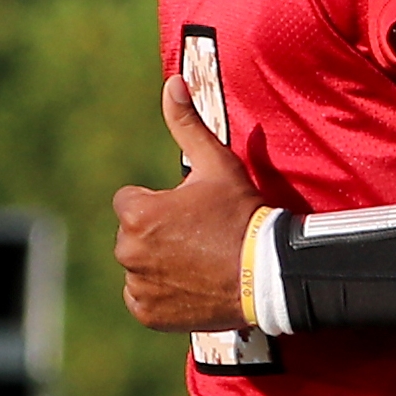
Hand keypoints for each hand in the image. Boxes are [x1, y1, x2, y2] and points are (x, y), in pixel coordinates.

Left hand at [112, 76, 263, 331]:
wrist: (266, 273)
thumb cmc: (240, 214)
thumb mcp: (216, 164)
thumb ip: (187, 124)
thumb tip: (172, 82)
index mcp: (137, 213)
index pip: (131, 202)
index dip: (161, 205)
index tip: (190, 213)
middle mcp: (129, 250)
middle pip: (133, 235)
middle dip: (157, 234)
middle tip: (198, 239)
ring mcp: (138, 286)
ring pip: (138, 267)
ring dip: (158, 264)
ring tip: (197, 262)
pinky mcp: (148, 313)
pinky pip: (142, 299)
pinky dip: (160, 294)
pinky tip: (190, 285)